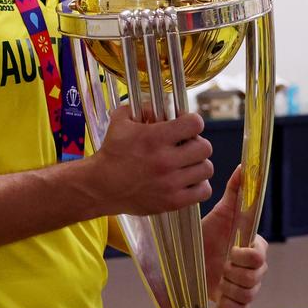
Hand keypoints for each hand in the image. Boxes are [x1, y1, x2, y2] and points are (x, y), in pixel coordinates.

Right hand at [90, 104, 212, 215]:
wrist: (100, 186)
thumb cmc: (111, 152)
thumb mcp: (121, 121)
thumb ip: (143, 107)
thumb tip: (161, 105)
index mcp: (155, 138)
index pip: (195, 124)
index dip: (192, 122)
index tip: (185, 126)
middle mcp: (165, 161)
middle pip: (205, 147)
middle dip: (197, 143)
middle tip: (186, 146)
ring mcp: (170, 183)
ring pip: (206, 169)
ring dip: (199, 164)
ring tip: (187, 164)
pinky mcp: (172, 202)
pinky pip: (203, 191)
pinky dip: (199, 185)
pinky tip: (187, 181)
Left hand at [202, 166, 268, 307]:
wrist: (186, 258)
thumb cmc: (206, 234)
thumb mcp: (220, 213)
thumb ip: (235, 191)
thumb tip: (243, 167)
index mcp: (254, 248)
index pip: (260, 257)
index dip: (244, 257)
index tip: (229, 252)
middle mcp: (254, 269)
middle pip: (255, 279)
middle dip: (233, 274)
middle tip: (219, 267)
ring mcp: (246, 287)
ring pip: (249, 295)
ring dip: (229, 289)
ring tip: (216, 279)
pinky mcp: (236, 303)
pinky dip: (229, 305)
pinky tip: (218, 296)